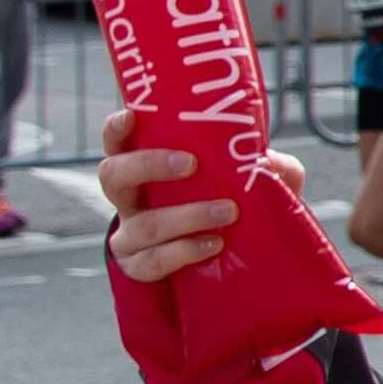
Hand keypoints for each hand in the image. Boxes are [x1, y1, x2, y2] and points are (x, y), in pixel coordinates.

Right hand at [99, 104, 305, 285]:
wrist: (219, 261)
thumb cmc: (223, 204)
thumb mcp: (243, 181)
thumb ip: (262, 168)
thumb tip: (268, 162)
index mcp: (142, 168)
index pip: (117, 143)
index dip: (116, 129)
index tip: (133, 117)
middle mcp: (128, 197)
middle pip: (114, 176)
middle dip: (150, 165)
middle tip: (191, 163)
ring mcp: (130, 234)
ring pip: (145, 224)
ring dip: (187, 216)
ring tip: (228, 211)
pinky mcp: (139, 266)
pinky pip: (153, 261)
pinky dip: (185, 251)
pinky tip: (214, 243)